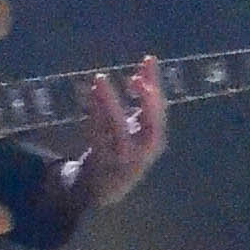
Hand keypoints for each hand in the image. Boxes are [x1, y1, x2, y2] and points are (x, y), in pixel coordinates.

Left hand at [79, 58, 166, 206]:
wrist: (105, 187)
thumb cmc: (125, 147)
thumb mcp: (138, 126)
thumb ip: (144, 97)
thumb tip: (147, 62)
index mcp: (155, 139)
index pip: (160, 111)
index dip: (155, 87)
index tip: (148, 62)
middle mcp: (144, 151)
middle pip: (149, 125)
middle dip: (144, 101)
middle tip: (134, 77)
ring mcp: (123, 158)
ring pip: (118, 129)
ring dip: (110, 103)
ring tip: (100, 80)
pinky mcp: (101, 162)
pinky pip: (97, 136)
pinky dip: (94, 115)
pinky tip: (89, 97)